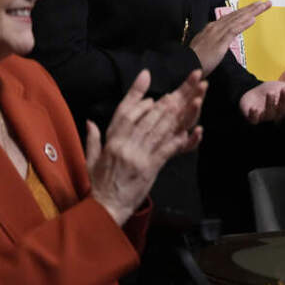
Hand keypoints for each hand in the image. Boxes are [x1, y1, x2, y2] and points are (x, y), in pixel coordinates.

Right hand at [87, 70, 206, 225]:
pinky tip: (194, 130)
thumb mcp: (91, 159)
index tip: (146, 75)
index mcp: (112, 140)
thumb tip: (90, 120)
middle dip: (170, 97)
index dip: (136, 93)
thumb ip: (93, 139)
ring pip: (161, 128)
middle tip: (186, 82)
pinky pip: (168, 150)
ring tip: (194, 97)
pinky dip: (181, 139)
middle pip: (150, 115)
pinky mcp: (150, 168)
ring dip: (180, 112)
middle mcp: (126, 144)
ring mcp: (139, 155)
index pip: (125, 110)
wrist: (104, 208)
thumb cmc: (98, 184)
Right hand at [189, 1, 270, 75]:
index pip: (231, 17)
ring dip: (251, 12)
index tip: (255, 7)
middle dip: (252, 8)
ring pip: (237, 20)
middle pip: (237, 15)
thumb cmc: (194, 60)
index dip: (244, 11)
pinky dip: (243, 24)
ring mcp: (217, 34)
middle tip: (265, 2)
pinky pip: (233, 31)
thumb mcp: (206, 47)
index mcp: (212, 28)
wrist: (184, 65)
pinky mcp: (219, 42)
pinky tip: (253, 19)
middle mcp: (215, 27)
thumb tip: (222, 40)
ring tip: (263, 5)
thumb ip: (215, 41)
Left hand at [238, 80, 284, 123]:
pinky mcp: (252, 117)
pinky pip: (254, 120)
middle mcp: (277, 114)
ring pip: (270, 114)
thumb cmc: (272, 91)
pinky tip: (255, 109)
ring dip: (270, 104)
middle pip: (282, 110)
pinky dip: (254, 115)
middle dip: (284, 100)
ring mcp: (264, 116)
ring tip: (271, 94)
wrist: (252, 92)